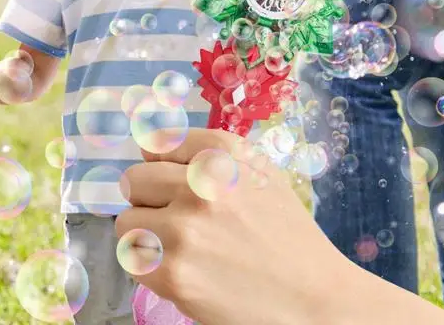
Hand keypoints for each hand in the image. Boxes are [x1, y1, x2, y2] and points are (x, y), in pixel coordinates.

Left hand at [115, 129, 347, 324]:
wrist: (316, 302)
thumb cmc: (286, 234)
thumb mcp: (257, 172)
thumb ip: (205, 152)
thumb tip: (147, 147)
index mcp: (221, 153)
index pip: (156, 142)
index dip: (162, 166)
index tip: (174, 183)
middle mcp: (199, 184)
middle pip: (134, 180)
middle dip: (150, 201)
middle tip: (177, 220)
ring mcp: (183, 229)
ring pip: (126, 220)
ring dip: (146, 235)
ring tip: (179, 249)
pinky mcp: (173, 272)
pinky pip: (132, 259)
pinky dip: (150, 267)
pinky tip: (180, 271)